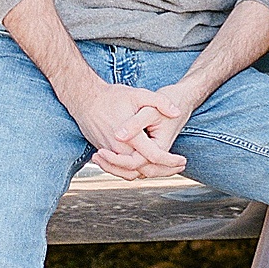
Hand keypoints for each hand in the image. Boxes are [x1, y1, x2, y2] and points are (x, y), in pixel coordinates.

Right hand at [64, 78, 187, 181]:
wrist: (85, 99)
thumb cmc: (111, 96)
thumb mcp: (138, 94)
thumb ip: (160, 102)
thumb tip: (177, 112)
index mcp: (131, 137)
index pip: (154, 156)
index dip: (170, 161)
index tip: (183, 160)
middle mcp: (119, 149)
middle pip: (144, 169)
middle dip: (163, 171)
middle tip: (179, 167)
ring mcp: (110, 152)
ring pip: (130, 173)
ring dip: (149, 173)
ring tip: (166, 169)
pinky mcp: (104, 152)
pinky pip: (120, 169)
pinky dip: (133, 171)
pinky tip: (145, 166)